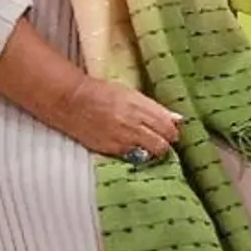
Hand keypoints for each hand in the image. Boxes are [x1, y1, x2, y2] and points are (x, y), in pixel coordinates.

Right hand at [64, 78, 183, 159]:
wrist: (73, 102)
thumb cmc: (102, 93)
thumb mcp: (130, 94)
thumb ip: (154, 108)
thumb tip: (177, 119)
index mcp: (140, 106)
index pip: (167, 125)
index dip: (172, 132)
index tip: (171, 132)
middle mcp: (134, 123)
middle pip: (163, 142)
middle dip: (166, 143)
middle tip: (162, 141)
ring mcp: (123, 138)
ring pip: (151, 152)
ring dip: (153, 151)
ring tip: (148, 147)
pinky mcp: (112, 149)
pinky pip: (134, 157)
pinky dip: (137, 154)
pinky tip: (133, 148)